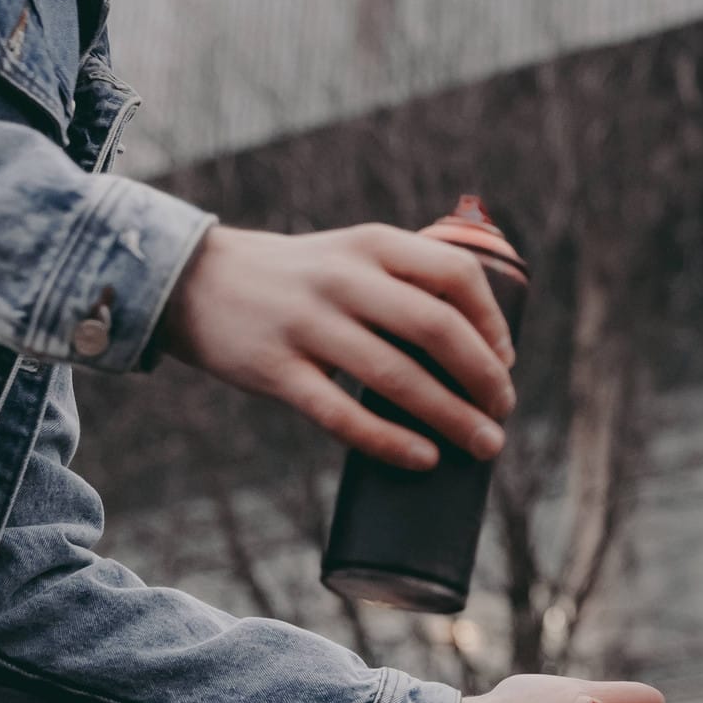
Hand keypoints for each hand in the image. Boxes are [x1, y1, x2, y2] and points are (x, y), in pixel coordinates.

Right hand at [157, 224, 516, 467]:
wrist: (196, 282)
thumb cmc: (299, 278)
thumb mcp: (353, 254)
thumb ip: (408, 280)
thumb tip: (484, 345)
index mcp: (372, 244)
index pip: (456, 275)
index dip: (492, 323)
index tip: (506, 362)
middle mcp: (343, 278)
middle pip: (437, 328)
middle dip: (483, 377)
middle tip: (504, 412)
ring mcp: (307, 324)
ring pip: (396, 377)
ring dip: (452, 416)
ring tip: (483, 445)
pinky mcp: (275, 370)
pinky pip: (342, 414)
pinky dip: (390, 441)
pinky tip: (424, 458)